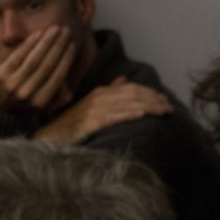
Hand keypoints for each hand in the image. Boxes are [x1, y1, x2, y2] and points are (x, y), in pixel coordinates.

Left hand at [0, 25, 74, 109]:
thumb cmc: (18, 105)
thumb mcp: (40, 107)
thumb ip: (56, 99)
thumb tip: (69, 90)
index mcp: (41, 102)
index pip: (58, 76)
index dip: (66, 59)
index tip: (72, 45)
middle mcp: (29, 94)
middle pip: (48, 65)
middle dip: (59, 46)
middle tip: (66, 31)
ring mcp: (14, 84)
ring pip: (35, 59)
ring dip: (47, 42)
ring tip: (55, 29)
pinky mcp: (1, 75)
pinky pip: (18, 56)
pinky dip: (29, 44)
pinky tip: (38, 34)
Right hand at [33, 75, 172, 143]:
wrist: (49, 139)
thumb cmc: (72, 126)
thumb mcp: (91, 106)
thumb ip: (109, 92)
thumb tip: (124, 80)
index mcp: (100, 94)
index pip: (131, 89)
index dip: (150, 93)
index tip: (165, 100)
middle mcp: (98, 99)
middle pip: (132, 95)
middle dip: (153, 100)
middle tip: (169, 108)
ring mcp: (93, 111)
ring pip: (126, 105)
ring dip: (147, 107)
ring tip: (163, 111)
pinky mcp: (88, 124)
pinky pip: (112, 118)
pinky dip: (127, 115)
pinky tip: (141, 116)